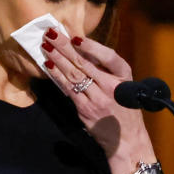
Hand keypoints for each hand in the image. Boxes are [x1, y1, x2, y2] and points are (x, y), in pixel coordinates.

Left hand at [41, 30, 156, 173]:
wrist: (127, 140)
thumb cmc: (125, 111)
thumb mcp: (125, 88)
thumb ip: (108, 72)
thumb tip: (82, 52)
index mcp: (124, 78)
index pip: (109, 57)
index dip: (91, 46)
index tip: (76, 37)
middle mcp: (112, 87)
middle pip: (85, 63)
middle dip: (66, 47)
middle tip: (51, 34)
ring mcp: (98, 99)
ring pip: (74, 75)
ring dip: (58, 59)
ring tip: (46, 46)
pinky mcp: (86, 110)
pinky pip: (69, 89)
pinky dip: (58, 76)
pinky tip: (49, 66)